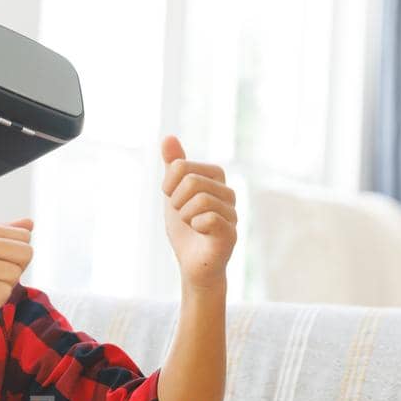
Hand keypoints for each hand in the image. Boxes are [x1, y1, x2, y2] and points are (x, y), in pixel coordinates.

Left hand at [161, 135, 236, 288]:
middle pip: (191, 180)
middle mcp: (228, 191)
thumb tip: (168, 137)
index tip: (171, 198)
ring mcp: (232, 212)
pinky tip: (200, 233)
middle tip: (182, 215)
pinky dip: (195, 226)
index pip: (182, 166)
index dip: (168, 184)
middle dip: (177, 201)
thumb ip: (173, 166)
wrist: (192, 263)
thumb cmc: (185, 229)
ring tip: (191, 224)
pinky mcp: (231, 233)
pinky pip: (208, 218)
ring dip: (185, 216)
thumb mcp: (173, 193)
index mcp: (215, 177)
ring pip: (200, 199)